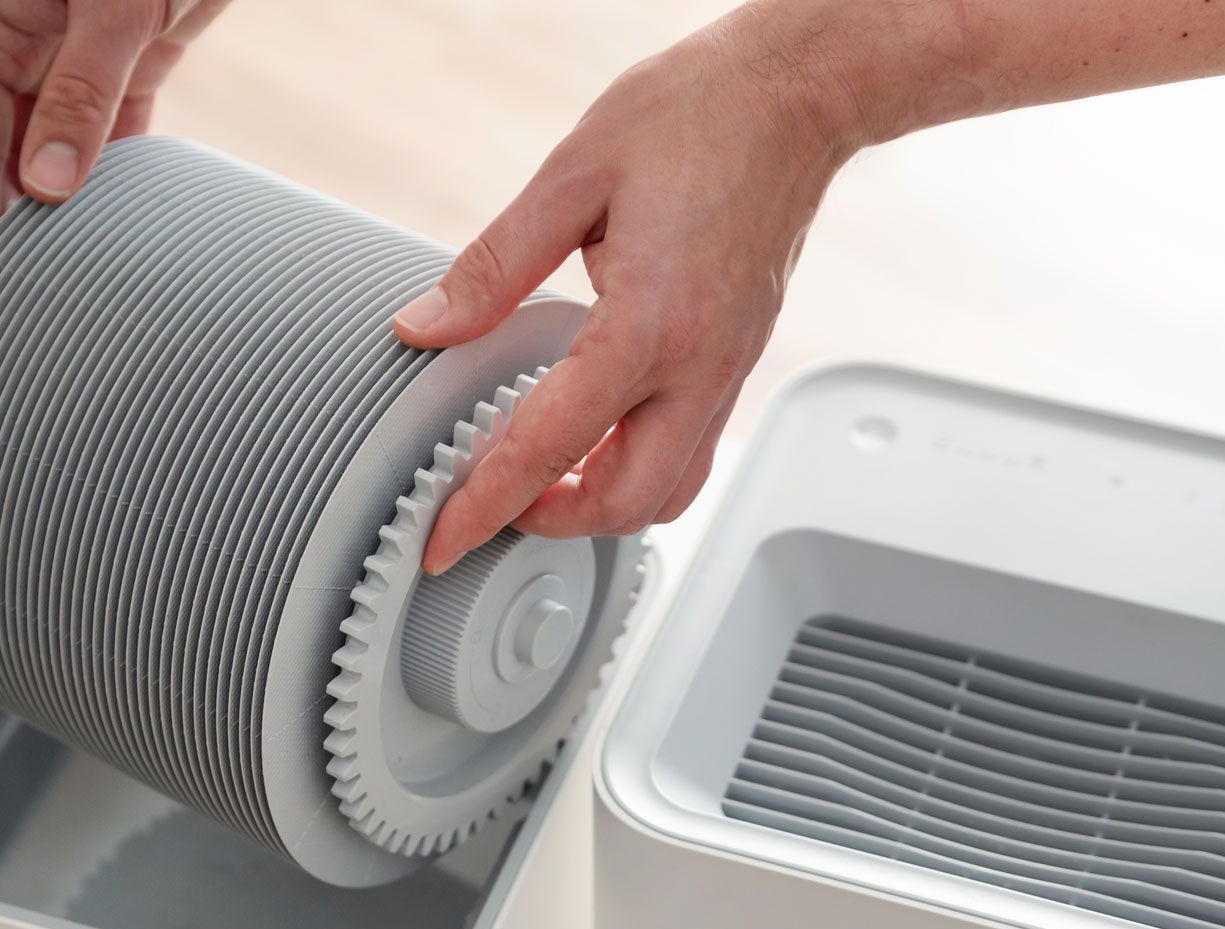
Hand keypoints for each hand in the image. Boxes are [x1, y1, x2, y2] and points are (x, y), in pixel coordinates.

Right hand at [0, 0, 229, 262]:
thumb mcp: (111, 9)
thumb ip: (80, 92)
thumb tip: (48, 186)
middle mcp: (20, 47)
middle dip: (3, 225)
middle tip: (15, 298)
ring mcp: (71, 54)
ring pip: (54, 151)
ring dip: (60, 208)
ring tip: (68, 274)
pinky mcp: (127, 57)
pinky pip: (111, 133)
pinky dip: (114, 179)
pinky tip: (118, 224)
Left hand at [392, 8, 859, 573]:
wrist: (797, 92)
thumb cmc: (700, 115)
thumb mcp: (572, 176)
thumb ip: (494, 266)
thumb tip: (427, 326)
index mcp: (650, 323)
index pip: (552, 447)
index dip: (488, 504)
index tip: (445, 539)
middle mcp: (700, 363)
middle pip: (626, 503)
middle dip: (551, 524)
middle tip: (491, 509)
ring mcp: (728, 369)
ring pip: (670, 492)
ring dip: (601, 507)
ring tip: (541, 484)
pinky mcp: (739, 360)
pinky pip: (691, 451)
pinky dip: (638, 471)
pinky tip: (595, 440)